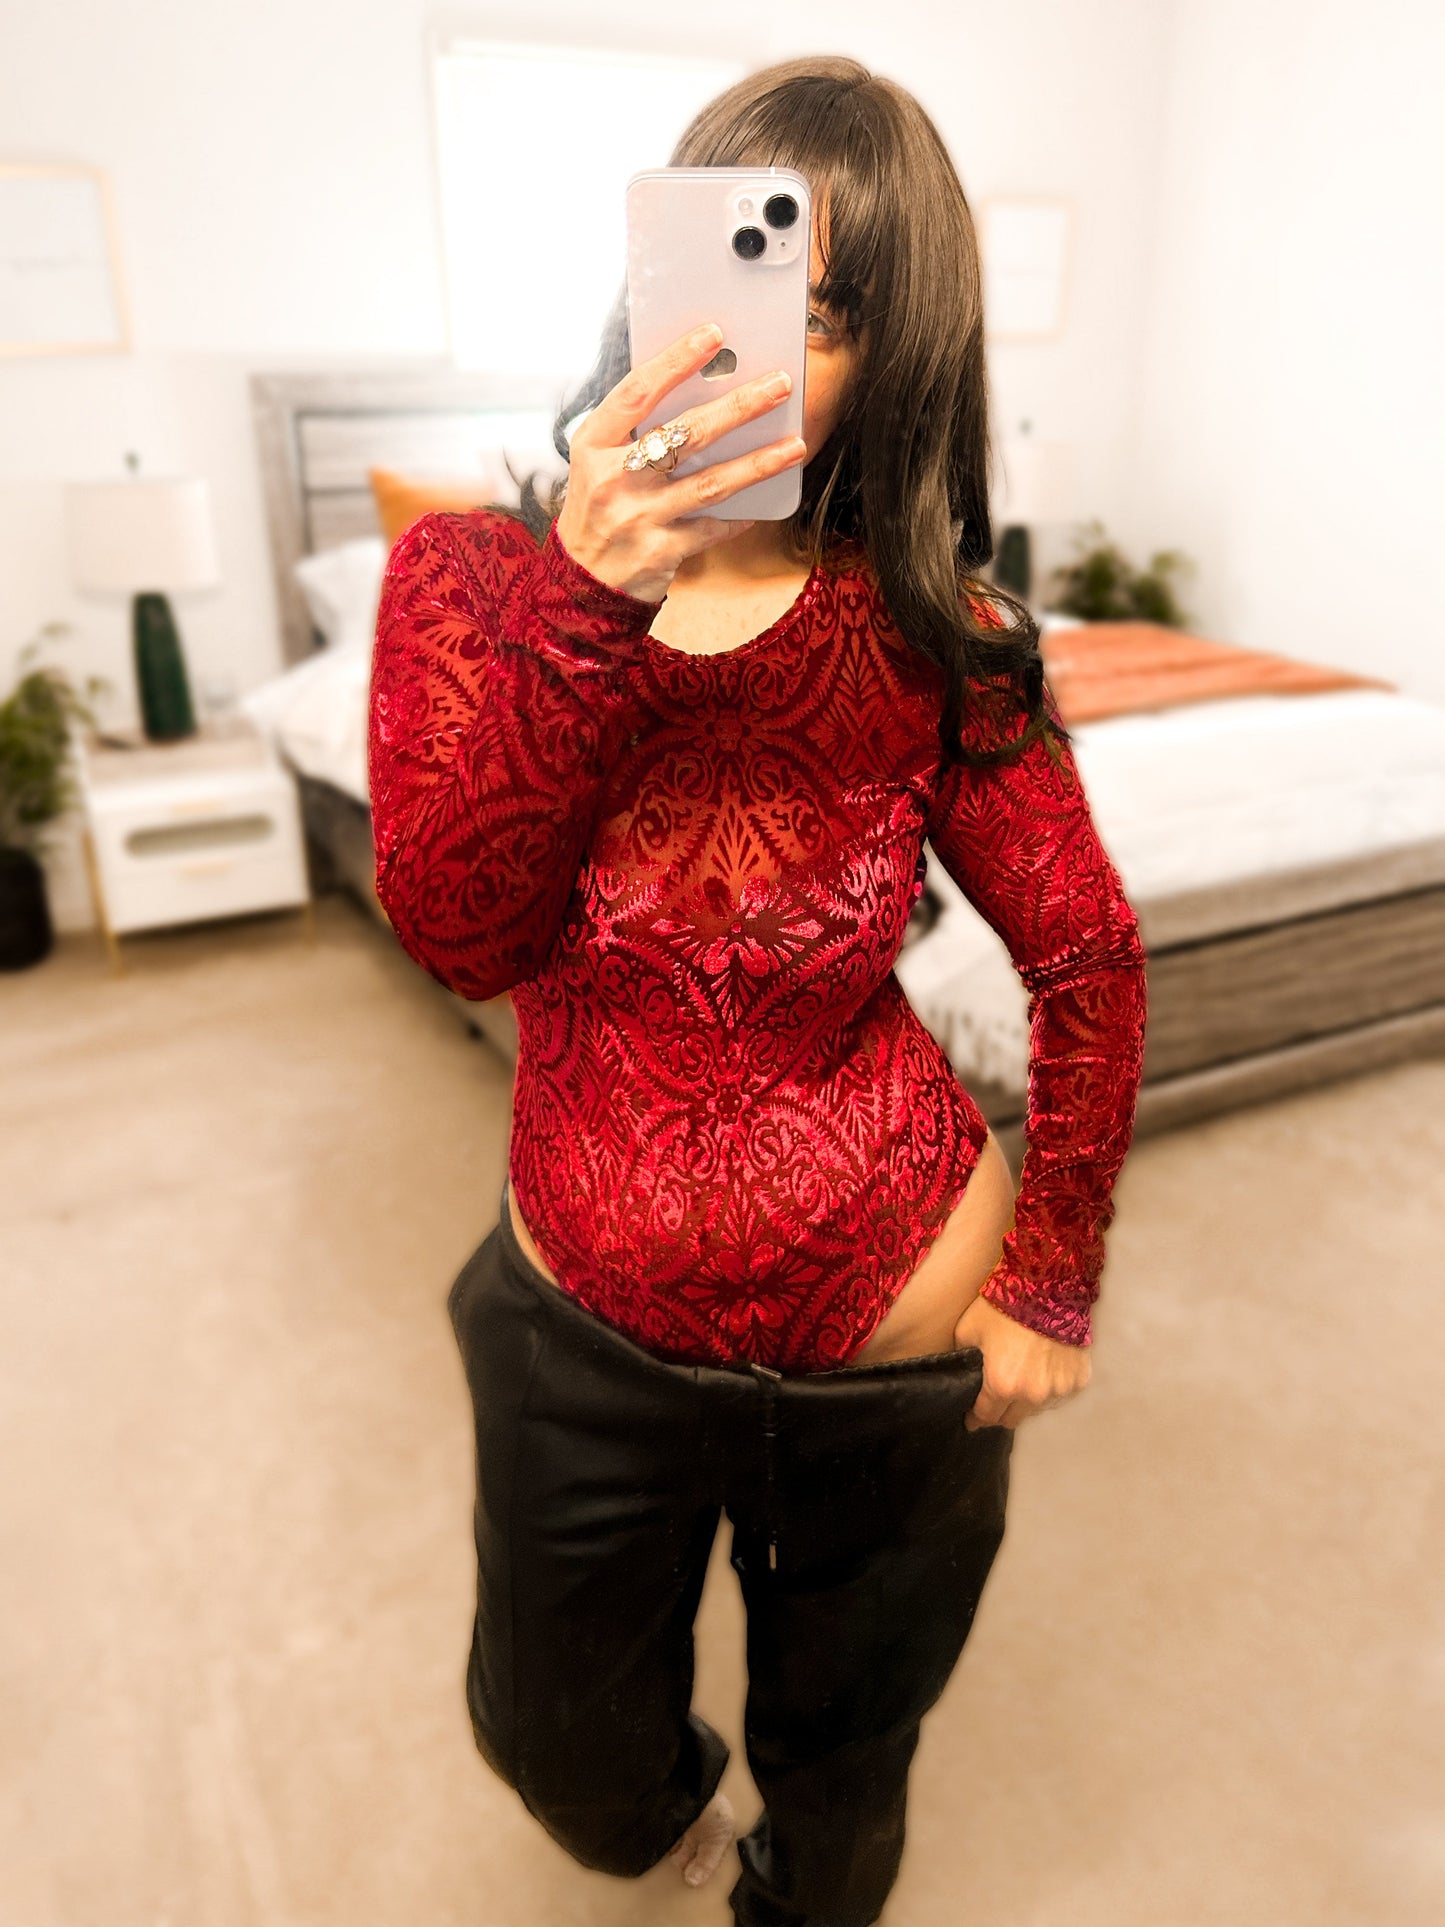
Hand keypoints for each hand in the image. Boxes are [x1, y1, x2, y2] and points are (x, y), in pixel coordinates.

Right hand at [555, 322, 807, 601]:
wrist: (582, 584)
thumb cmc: (598, 510)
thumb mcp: (599, 463)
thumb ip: (637, 431)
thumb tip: (705, 391)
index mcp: (594, 444)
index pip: (637, 392)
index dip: (676, 361)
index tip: (714, 335)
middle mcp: (613, 479)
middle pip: (685, 434)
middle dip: (739, 407)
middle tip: (780, 385)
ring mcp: (637, 518)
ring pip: (710, 482)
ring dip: (758, 462)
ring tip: (796, 445)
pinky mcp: (660, 552)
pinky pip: (712, 528)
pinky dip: (740, 517)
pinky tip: (766, 504)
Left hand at [953, 1290, 1091, 1429]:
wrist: (1048, 1285)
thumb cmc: (1002, 1305)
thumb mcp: (968, 1330)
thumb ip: (965, 1360)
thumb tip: (962, 1375)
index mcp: (1002, 1385)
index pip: (985, 1416)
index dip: (975, 1418)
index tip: (971, 1418)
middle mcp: (1032, 1395)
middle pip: (1012, 1419)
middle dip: (999, 1412)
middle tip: (994, 1398)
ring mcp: (1059, 1389)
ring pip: (1037, 1408)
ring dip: (1026, 1400)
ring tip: (1021, 1378)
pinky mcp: (1078, 1379)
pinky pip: (1059, 1394)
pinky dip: (1049, 1387)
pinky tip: (1043, 1369)